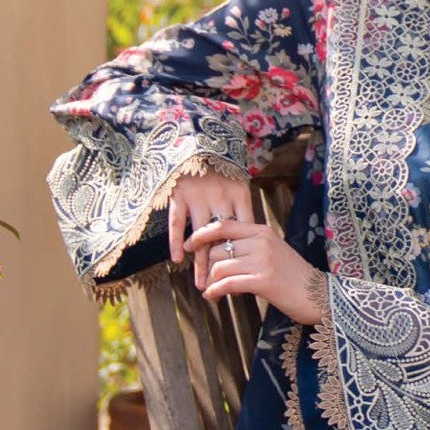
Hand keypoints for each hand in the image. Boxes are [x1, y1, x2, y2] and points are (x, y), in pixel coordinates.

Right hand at [169, 170, 253, 290]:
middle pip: (224, 240)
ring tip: (202, 284)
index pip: (244, 232)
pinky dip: (177, 241)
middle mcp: (221, 198)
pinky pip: (177, 222)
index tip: (246, 276)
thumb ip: (242, 208)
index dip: (244, 255)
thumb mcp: (237, 182)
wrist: (195, 139)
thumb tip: (251, 238)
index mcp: (240, 195)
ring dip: (201, 262)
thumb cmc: (220, 165)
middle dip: (223, 266)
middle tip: (221, 290)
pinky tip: (178, 260)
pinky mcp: (178, 194)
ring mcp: (199, 196)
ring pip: (202, 236)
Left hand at [184, 217, 325, 325]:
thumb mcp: (274, 252)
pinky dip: (215, 291)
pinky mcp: (263, 280)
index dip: (201, 234)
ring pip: (219, 267)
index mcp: (263, 231)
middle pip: (217, 249)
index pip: (223, 225)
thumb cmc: (296, 278)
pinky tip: (213, 297)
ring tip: (211, 291)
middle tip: (205, 280)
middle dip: (206, 266)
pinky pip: (227, 283)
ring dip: (210, 282)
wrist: (320, 295)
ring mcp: (262, 261)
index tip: (188, 245)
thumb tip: (220, 253)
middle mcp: (261, 242)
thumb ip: (251, 247)